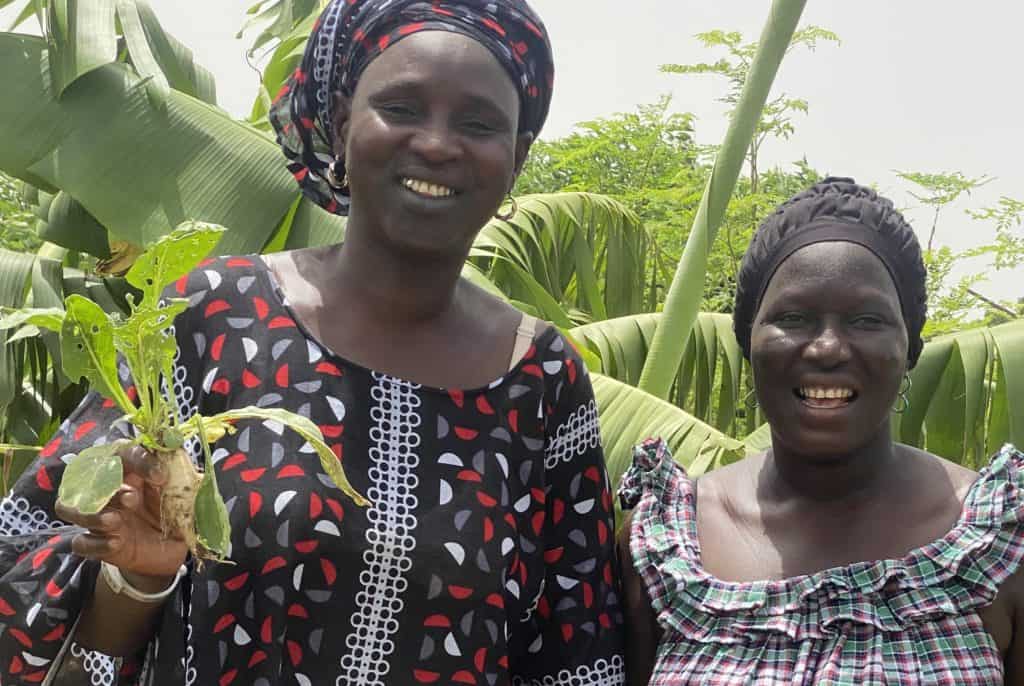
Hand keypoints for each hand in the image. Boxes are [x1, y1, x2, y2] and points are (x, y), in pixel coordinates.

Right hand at [55, 445, 187, 589]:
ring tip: (115, 521)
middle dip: (106, 487)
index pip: (124, 453)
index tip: (160, 476)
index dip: (139, 460)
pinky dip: (95, 543)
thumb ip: (182, 474)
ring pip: (69, 508)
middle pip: (85, 477)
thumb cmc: (175, 512)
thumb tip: (177, 450)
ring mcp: (100, 516)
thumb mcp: (185, 492)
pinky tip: (116, 543)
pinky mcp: (98, 544)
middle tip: (132, 498)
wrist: (173, 549)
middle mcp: (110, 491)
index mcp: (132, 472)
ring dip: (89, 513)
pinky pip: (80, 542)